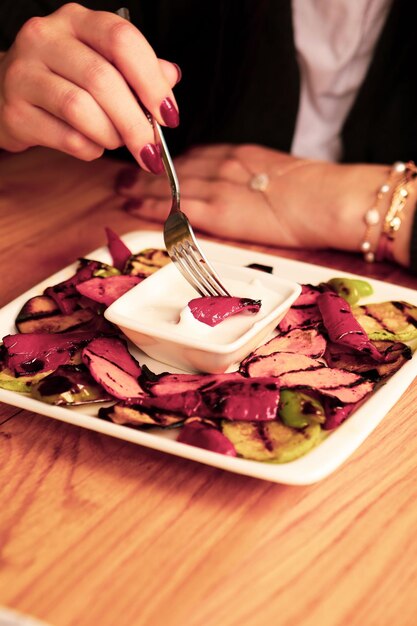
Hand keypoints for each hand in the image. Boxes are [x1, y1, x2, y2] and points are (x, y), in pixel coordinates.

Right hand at [0, 3, 179, 171]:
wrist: (6, 93)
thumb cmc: (64, 79)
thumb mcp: (102, 63)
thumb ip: (137, 68)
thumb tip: (171, 77)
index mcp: (76, 21)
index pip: (121, 40)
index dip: (151, 81)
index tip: (169, 115)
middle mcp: (45, 38)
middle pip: (103, 80)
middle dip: (135, 123)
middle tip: (151, 150)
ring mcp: (24, 74)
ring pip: (81, 110)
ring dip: (111, 136)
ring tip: (116, 142)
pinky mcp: (15, 112)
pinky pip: (66, 138)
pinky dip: (90, 149)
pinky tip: (92, 146)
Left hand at [116, 143, 389, 250]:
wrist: (326, 200)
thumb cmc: (316, 190)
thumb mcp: (282, 174)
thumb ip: (257, 177)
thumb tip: (251, 188)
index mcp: (241, 154)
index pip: (198, 155)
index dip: (172, 162)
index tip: (156, 165)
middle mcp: (223, 165)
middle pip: (177, 168)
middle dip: (148, 171)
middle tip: (124, 174)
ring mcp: (219, 187)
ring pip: (169, 185)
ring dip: (141, 187)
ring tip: (120, 190)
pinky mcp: (218, 211)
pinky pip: (176, 207)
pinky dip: (151, 206)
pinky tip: (133, 207)